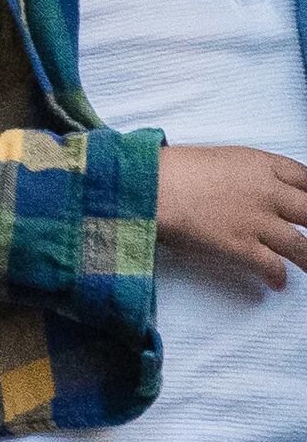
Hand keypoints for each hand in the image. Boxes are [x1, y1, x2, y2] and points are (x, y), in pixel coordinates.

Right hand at [161, 145, 306, 287]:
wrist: (150, 184)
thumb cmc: (174, 167)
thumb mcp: (219, 158)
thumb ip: (245, 173)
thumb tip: (252, 190)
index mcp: (259, 164)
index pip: (304, 177)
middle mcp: (267, 192)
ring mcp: (257, 220)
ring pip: (302, 246)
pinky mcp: (243, 246)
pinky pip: (273, 266)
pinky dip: (278, 277)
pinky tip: (277, 283)